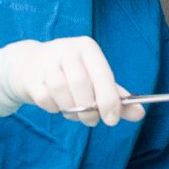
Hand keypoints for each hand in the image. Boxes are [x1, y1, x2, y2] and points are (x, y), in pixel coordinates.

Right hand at [0, 36, 142, 126]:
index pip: (102, 74)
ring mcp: (46, 61)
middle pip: (80, 84)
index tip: (112, 119)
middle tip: (91, 121)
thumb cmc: (71, 74)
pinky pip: (45, 99)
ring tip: (73, 112)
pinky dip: (53, 108)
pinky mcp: (30, 76)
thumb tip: (139, 113)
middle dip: (88, 109)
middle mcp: (66, 49)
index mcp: (88, 48)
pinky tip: (56, 105)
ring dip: (70, 110)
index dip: (108, 99)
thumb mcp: (95, 80)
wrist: (29, 66)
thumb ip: (117, 97)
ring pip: (61, 91)